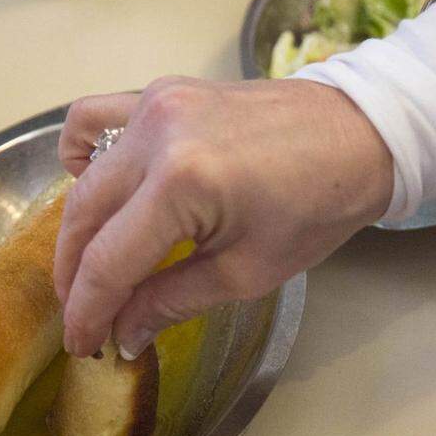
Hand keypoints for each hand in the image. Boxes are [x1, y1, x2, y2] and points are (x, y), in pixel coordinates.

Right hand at [56, 76, 392, 357]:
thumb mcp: (246, 271)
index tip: (84, 344)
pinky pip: (97, 118)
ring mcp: (156, 105)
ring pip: (85, 174)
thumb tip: (123, 333)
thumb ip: (171, 300)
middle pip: (85, 216)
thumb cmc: (318, 206)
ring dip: (78, 225)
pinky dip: (84, 155)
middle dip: (75, 276)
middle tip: (84, 317)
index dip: (88, 311)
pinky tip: (97, 186)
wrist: (361, 136)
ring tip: (89, 264)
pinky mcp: (161, 91)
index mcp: (182, 184)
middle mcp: (157, 135)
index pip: (109, 262)